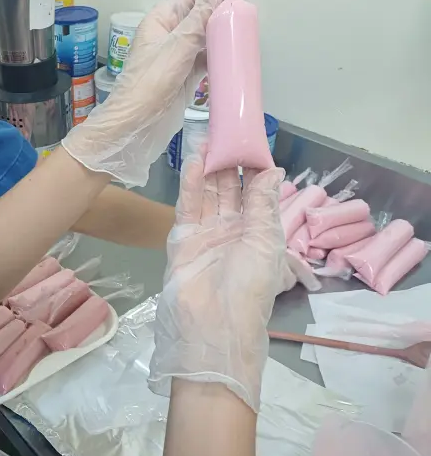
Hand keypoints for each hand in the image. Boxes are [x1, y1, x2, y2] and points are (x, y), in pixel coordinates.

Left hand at [61, 0, 232, 187]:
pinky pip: (208, 58)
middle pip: (202, 12)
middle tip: (247, 12)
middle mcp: (170, 34)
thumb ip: (200, 17)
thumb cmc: (148, 85)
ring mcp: (179, 55)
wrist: (136, 126)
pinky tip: (235, 54)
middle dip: (223, 9)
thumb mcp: (177, 46)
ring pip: (207, 36)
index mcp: (161, 19)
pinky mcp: (187, 75)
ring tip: (246, 31)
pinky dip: (221, 56)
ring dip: (224, 33)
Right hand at [148, 151, 285, 410]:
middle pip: (231, 191)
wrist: (212, 323)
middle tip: (229, 132)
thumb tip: (272, 170)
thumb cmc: (249, 285)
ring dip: (211, 167)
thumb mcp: (265, 242)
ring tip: (212, 137)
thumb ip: (263, 204)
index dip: (256, 171)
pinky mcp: (182, 237)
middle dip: (232, 163)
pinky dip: (193, 183)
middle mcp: (232, 231)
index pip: (257, 195)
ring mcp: (206, 233)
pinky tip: (197, 160)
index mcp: (258, 235)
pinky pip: (189, 205)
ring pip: (210, 194)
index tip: (255, 143)